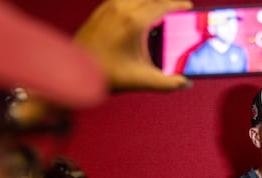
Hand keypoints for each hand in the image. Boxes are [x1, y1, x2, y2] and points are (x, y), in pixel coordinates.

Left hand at [74, 0, 193, 91]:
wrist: (74, 70)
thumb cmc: (104, 73)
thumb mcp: (142, 80)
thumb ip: (168, 83)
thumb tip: (185, 83)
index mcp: (134, 22)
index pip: (162, 5)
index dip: (178, 4)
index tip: (187, 6)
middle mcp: (121, 9)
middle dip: (165, 1)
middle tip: (176, 8)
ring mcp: (109, 7)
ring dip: (149, 1)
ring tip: (159, 10)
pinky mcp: (100, 10)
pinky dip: (136, 2)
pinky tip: (139, 13)